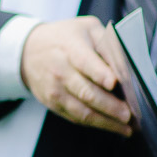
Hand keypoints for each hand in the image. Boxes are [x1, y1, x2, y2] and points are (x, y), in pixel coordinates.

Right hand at [20, 18, 131, 134]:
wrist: (28, 51)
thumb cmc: (64, 38)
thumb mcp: (86, 29)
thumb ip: (107, 44)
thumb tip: (126, 67)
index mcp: (70, 47)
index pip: (84, 62)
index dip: (99, 73)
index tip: (114, 83)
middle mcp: (60, 70)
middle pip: (86, 92)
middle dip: (110, 106)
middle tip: (129, 114)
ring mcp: (55, 90)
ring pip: (82, 111)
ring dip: (106, 122)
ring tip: (126, 127)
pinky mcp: (53, 104)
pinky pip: (76, 118)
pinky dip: (96, 124)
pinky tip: (112, 126)